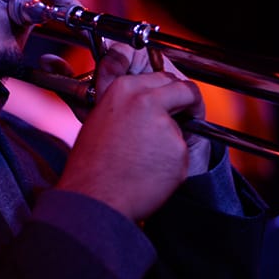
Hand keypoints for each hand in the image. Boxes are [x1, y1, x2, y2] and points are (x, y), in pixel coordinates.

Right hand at [55, 42, 205, 221]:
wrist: (95, 200)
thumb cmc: (91, 166)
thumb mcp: (99, 120)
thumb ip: (122, 101)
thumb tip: (138, 89)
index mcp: (124, 89)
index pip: (163, 78)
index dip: (170, 92)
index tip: (173, 101)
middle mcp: (146, 101)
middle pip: (184, 90)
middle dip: (187, 104)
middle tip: (182, 120)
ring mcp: (164, 125)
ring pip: (183, 126)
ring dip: (173, 141)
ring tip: (146, 160)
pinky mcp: (178, 149)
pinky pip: (182, 153)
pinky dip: (173, 164)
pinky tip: (151, 173)